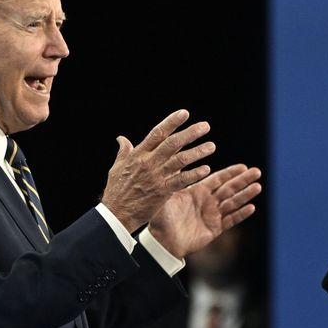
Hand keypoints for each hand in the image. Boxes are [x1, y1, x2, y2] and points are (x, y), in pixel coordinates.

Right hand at [100, 110, 216, 232]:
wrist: (116, 214)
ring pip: (181, 160)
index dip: (171, 122)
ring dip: (198, 152)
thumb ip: (124, 151)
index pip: (157, 133)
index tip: (184, 113)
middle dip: (190, 133)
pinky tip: (206, 169)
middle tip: (206, 126)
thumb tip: (121, 138)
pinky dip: (194, 174)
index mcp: (138, 155)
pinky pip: (182, 180)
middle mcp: (148, 163)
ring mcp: (156, 177)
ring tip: (211, 146)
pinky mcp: (162, 192)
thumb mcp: (117, 167)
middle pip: (172, 143)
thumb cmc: (116, 191)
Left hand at [147, 164, 261, 257]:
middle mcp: (207, 202)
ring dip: (245, 195)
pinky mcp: (214, 229)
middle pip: (229, 189)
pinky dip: (241, 215)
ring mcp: (212, 215)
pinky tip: (251, 207)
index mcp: (197, 192)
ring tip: (258, 186)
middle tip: (257, 172)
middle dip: (243, 181)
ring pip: (233, 203)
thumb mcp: (167, 196)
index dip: (230, 173)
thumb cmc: (161, 218)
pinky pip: (230, 221)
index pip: (217, 179)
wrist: (162, 242)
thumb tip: (172, 161)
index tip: (243, 166)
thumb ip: (173, 180)